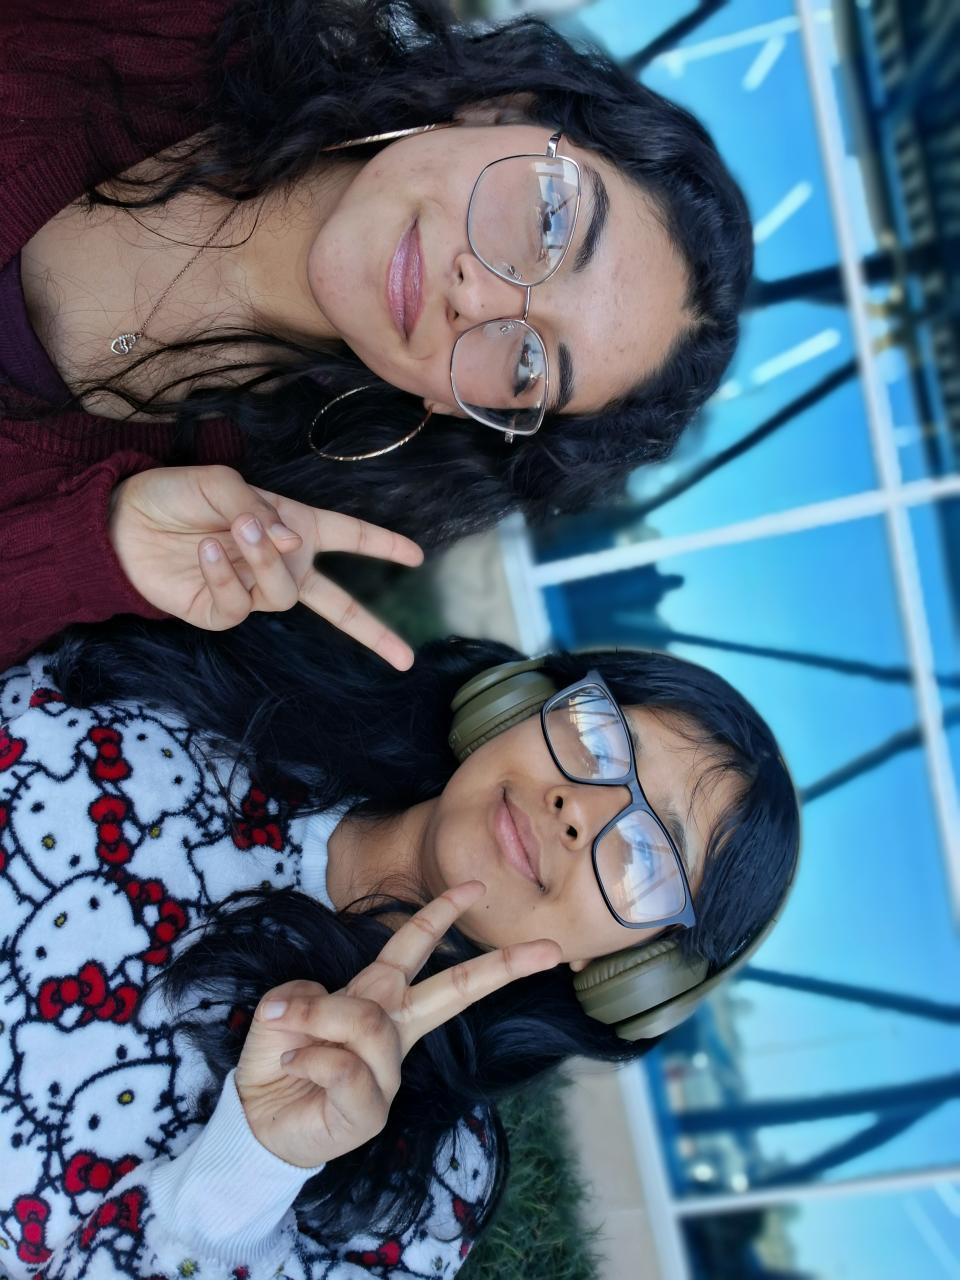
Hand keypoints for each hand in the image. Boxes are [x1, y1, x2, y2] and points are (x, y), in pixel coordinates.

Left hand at [108, 465, 423, 668]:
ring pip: (284, 595)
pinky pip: (242, 605)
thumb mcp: (223, 485)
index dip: (383, 544)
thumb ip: (263, 511)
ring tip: (236, 533)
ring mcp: (253, 591)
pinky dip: (228, 578)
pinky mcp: (221, 612)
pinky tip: (208, 553)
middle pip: (339, 604)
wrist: (121, 521)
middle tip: (405, 660)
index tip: (418, 556)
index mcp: (294, 525)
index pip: (350, 536)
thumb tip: (295, 546)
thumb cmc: (176, 496)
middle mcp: (281, 563)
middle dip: (374, 632)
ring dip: (265, 563)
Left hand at [234, 883, 560, 1168]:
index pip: (415, 947)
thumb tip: (325, 1003)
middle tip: (549, 949)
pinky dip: (308, 1059)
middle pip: (452, 990)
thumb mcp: (281, 1009)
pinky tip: (294, 1066)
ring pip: (369, 1023)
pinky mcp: (373, 1110)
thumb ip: (303, 995)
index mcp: (379, 995)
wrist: (259, 1122)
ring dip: (318, 1020)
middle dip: (500, 967)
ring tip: (290, 1037)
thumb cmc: (280, 1057)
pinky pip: (344, 1066)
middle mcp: (394, 1028)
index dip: (442, 913)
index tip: (477, 886)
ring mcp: (389, 1072)